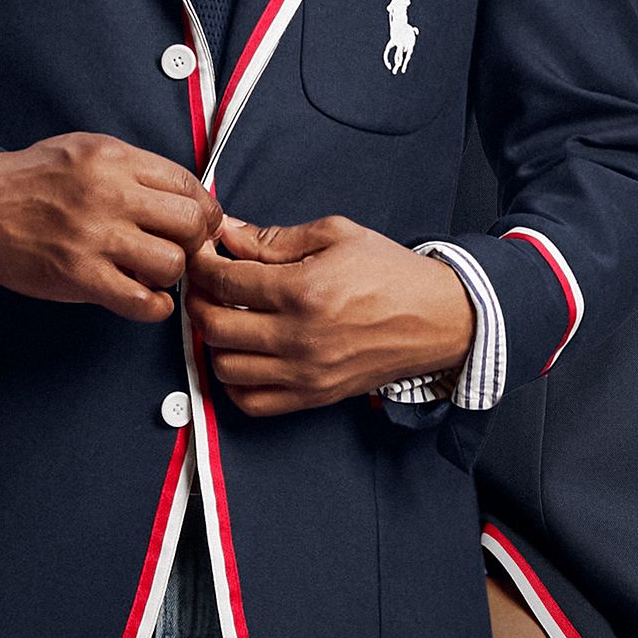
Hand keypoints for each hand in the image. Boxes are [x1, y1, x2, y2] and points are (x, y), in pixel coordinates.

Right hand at [0, 133, 219, 322]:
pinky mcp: (79, 276)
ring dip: (172, 273)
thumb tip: (183, 193)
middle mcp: (108, 194)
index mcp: (113, 159)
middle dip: (196, 240)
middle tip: (182, 248)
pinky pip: (141, 301)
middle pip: (190, 222)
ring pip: (173, 263)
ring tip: (155, 271)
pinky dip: (155, 306)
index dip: (204, 208)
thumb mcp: (83, 149)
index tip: (201, 222)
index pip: (187, 184)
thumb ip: (133, 168)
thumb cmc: (28, 180)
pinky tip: (146, 297)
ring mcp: (94, 237)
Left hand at [186, 216, 475, 416]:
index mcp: (304, 291)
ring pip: (224, 367)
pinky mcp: (314, 396)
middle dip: (198, 301)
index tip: (203, 257)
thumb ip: (275, 238)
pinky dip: (234, 382)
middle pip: (214, 326)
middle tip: (204, 286)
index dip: (203, 265)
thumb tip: (228, 236)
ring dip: (213, 342)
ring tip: (224, 318)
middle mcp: (300, 337)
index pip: (225, 281)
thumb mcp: (337, 235)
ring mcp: (305, 373)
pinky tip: (243, 355)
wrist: (438, 318)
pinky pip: (252, 402)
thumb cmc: (391, 273)